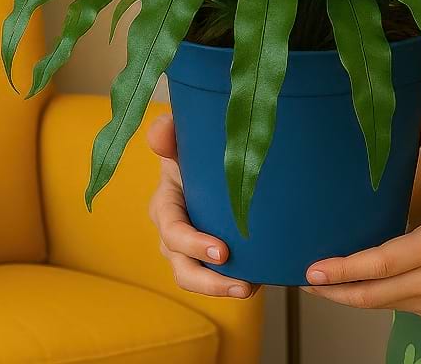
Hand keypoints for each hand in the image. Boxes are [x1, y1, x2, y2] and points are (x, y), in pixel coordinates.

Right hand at [146, 112, 259, 298]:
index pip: (173, 230)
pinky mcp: (206, 253)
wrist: (209, 156)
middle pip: (182, 266)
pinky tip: (260, 279)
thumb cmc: (195, 146)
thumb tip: (160, 132)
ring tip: (251, 289)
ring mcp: (187, 247)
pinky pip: (216, 274)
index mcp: (166, 204)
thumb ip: (169, 132)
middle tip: (244, 285)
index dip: (193, 244)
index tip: (222, 252)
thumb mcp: (182, 136)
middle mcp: (172, 231)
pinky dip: (234, 280)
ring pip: (197, 277)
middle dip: (209, 280)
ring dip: (221, 288)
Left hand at [301, 107, 420, 320]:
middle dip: (333, 290)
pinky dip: (375, 298)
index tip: (313, 269)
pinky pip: (397, 307)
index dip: (343, 270)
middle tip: (301, 280)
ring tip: (321, 285)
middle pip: (370, 294)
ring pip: (380, 305)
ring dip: (349, 297)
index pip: (380, 263)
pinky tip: (361, 286)